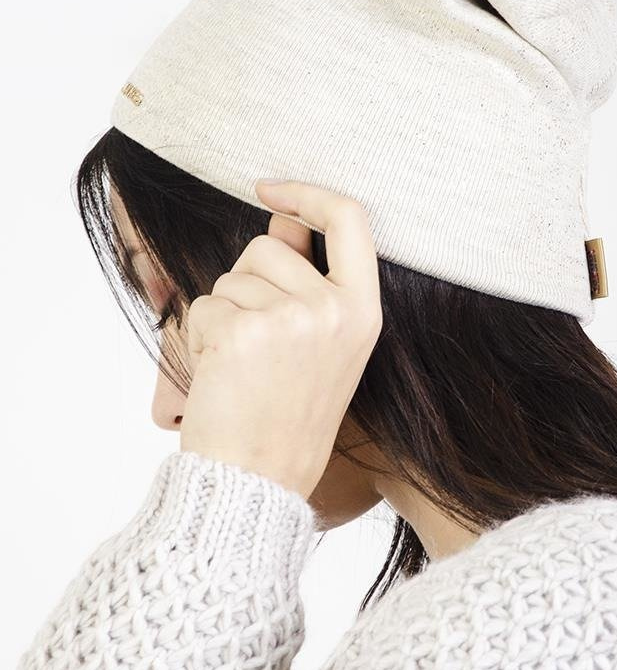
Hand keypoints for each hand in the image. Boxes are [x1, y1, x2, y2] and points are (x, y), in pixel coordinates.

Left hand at [179, 180, 382, 499]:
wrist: (259, 480)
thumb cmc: (286, 417)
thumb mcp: (323, 348)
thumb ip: (308, 282)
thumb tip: (280, 221)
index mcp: (363, 311)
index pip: (350, 219)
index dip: (308, 193)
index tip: (270, 189)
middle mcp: (334, 310)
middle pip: (269, 245)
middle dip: (247, 280)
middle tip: (257, 344)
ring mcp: (291, 319)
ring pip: (231, 277)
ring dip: (223, 312)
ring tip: (244, 366)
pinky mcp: (245, 332)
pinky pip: (204, 305)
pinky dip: (201, 335)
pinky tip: (223, 375)